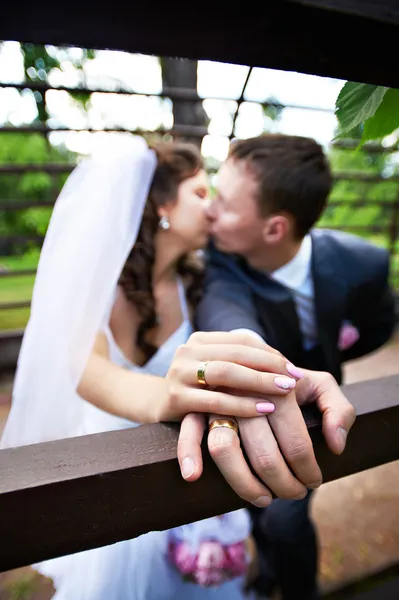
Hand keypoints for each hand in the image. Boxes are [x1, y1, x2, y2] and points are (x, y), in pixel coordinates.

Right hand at [158, 331, 297, 421]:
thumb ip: (242, 363)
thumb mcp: (216, 371)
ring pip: (225, 373)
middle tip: (293, 380)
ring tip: (284, 392)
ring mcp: (178, 373)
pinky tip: (264, 410)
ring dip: (258, 382)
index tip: (294, 369)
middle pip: (235, 354)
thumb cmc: (199, 390)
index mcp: (200, 340)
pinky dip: (242, 405)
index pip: (242, 340)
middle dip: (269, 367)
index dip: (270, 353)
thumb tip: (286, 366)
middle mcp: (187, 351)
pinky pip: (215, 401)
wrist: (156, 407)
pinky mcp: (175, 398)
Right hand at [177, 369, 354, 505]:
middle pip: (264, 453)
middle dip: (283, 483)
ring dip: (244, 483)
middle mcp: (245, 389)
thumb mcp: (319, 384)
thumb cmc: (286, 379)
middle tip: (296, 493)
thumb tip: (335, 445)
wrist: (247, 360)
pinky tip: (193, 476)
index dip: (308, 469)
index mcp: (278, 384)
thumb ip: (339, 408)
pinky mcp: (195, 405)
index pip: (296, 441)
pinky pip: (188, 431)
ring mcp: (217, 397)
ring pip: (225, 449)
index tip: (314, 480)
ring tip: (265, 499)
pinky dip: (188, 452)